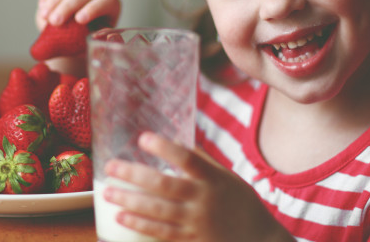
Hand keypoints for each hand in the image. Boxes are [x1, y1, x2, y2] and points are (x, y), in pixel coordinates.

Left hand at [103, 132, 293, 241]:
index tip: (143, 138)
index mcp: (213, 179)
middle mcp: (204, 199)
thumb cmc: (241, 204)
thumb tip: (173, 142)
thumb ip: (202, 161)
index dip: (164, 148)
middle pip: (163, 185)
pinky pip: (162, 232)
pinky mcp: (192, 240)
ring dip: (130, 200)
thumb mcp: (228, 177)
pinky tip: (122, 216)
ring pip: (158, 211)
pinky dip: (140, 224)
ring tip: (108, 191)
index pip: (187, 159)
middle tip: (110, 167)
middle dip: (133, 175)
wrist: (261, 241)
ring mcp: (196, 222)